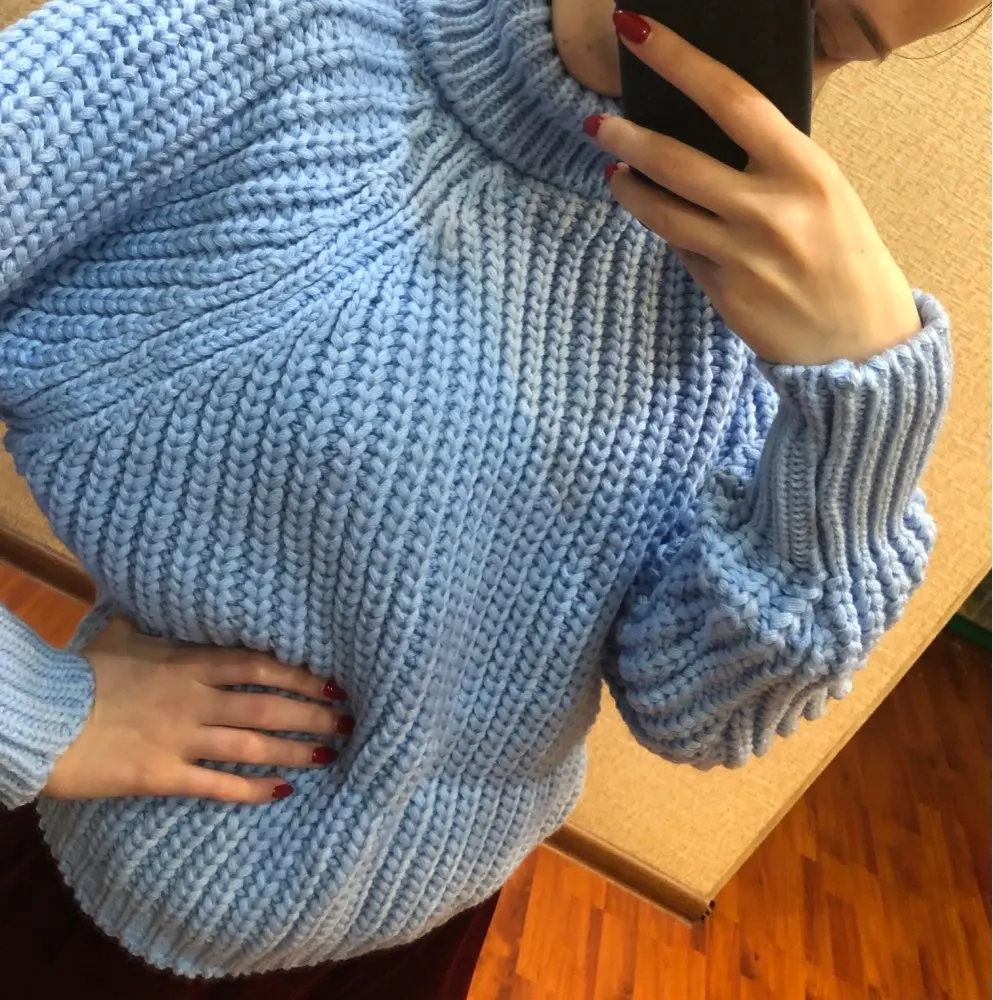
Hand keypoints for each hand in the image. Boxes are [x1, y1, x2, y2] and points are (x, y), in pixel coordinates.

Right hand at [42, 619, 351, 803]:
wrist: (43, 717)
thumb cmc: (82, 672)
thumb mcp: (120, 635)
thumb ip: (147, 619)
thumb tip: (150, 595)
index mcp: (189, 663)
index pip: (260, 666)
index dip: (301, 674)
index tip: (333, 681)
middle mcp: (195, 699)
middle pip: (267, 706)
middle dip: (312, 715)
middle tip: (348, 722)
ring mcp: (181, 738)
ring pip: (252, 746)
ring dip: (295, 751)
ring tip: (330, 754)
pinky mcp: (163, 775)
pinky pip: (217, 785)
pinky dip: (252, 790)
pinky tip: (282, 792)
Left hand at [586, 13, 921, 365]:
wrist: (860, 341)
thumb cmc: (846, 256)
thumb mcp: (825, 193)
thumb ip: (773, 164)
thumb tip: (707, 134)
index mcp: (806, 169)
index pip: (732, 100)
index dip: (679, 61)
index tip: (637, 32)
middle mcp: (771, 211)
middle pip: (677, 161)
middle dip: (627, 138)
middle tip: (595, 125)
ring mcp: (743, 256)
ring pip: (663, 212)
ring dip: (629, 188)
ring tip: (614, 173)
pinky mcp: (723, 294)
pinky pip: (681, 251)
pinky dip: (667, 232)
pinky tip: (662, 220)